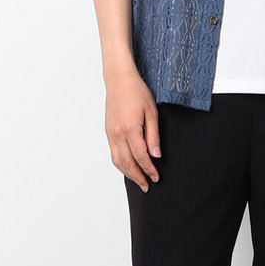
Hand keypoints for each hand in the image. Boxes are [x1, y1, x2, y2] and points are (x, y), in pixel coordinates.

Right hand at [105, 68, 161, 191]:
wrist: (119, 80)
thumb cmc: (137, 92)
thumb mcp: (152, 112)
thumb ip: (153, 135)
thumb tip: (156, 155)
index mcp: (130, 129)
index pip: (141, 157)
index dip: (149, 169)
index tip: (156, 176)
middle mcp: (118, 134)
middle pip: (128, 163)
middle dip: (138, 177)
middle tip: (147, 185)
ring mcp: (111, 133)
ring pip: (118, 161)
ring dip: (128, 173)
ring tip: (138, 180)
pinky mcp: (108, 131)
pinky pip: (113, 153)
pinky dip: (120, 164)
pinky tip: (127, 166)